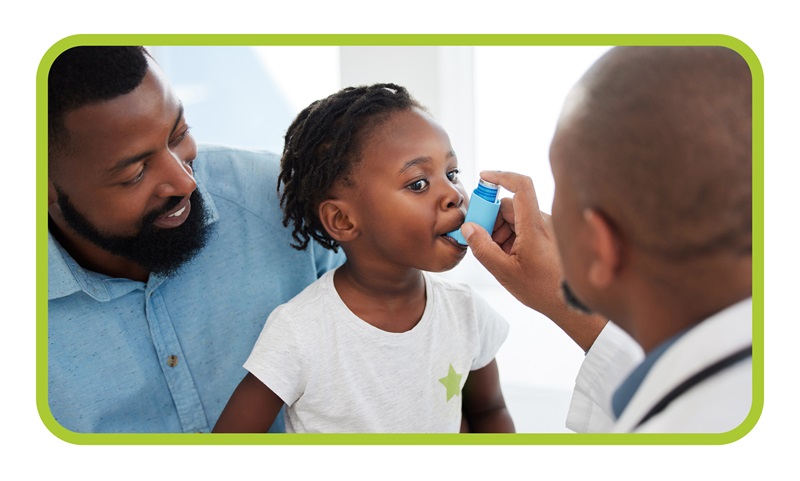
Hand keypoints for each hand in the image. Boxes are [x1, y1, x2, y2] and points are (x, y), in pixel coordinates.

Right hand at [461, 171, 562, 314]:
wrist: (570, 305)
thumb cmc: (541, 290)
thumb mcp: (504, 272)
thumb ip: (482, 248)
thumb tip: (468, 227)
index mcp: (534, 226)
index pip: (521, 185)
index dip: (501, 175)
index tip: (483, 178)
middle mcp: (543, 221)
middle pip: (509, 205)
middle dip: (491, 220)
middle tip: (482, 241)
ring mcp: (547, 228)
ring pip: (515, 217)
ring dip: (501, 231)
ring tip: (499, 256)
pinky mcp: (548, 236)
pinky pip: (524, 227)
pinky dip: (511, 237)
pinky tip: (510, 258)